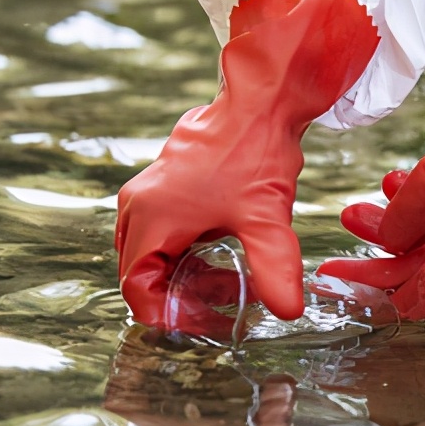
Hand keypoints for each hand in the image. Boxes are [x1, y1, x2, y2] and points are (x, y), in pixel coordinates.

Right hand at [115, 0, 377, 325]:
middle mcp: (139, 206)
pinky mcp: (164, 184)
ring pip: (152, 253)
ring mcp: (148, 193)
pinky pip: (162, 232)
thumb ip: (274, 268)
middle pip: (142, 273)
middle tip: (224, 306)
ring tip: (232, 283)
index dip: (168, 315)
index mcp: (151, 218)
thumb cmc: (256, 153)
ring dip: (185, 275)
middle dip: (180, 296)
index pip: (136, 289)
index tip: (204, 323)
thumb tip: (288, 311)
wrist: (259, 101)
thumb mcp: (267, 218)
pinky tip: (225, 255)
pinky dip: (187, 253)